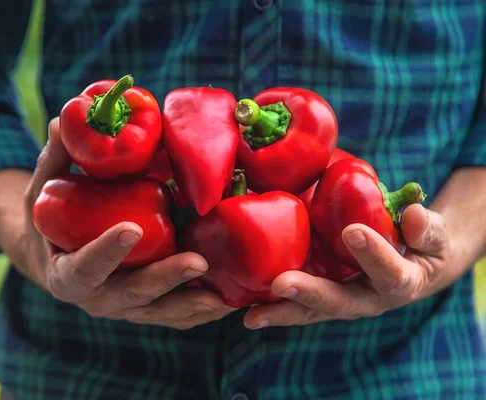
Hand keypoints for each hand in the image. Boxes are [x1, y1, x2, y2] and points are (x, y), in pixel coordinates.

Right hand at [20, 118, 234, 329]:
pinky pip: (174, 316)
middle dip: (165, 280)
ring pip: (159, 311)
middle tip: (197, 262)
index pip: (84, 267)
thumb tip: (66, 118)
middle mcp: (97, 298)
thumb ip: (56, 160)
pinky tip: (227, 300)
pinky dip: (199, 312)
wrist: (58, 258)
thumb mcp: (44, 191)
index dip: (105, 252)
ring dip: (192, 304)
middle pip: (132, 294)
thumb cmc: (51, 222)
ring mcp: (124, 307)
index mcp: (66, 273)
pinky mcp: (146, 306)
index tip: (131, 229)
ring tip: (224, 293)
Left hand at [243, 204, 450, 328]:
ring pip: (309, 312)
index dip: (374, 254)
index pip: (390, 272)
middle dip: (309, 294)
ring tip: (251, 316)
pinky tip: (243, 306)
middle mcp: (367, 300)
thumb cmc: (421, 243)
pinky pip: (296, 305)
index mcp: (401, 283)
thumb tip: (413, 215)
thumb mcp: (434, 234)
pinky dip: (271, 307)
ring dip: (280, 312)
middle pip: (338, 303)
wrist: (411, 263)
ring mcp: (340, 301)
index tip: (353, 231)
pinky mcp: (319, 295)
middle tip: (281, 284)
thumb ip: (427, 227)